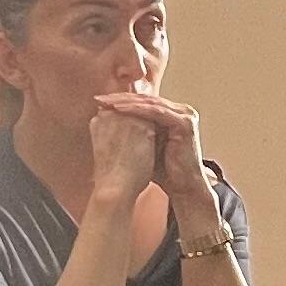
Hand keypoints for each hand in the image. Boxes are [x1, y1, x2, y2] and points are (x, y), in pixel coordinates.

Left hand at [97, 91, 216, 211]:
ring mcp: (185, 115)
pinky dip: (136, 110)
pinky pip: (156, 112)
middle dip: (121, 98)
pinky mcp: (184, 123)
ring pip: (150, 103)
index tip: (100, 102)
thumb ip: (133, 130)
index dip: (121, 100)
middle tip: (99, 98)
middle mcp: (181, 111)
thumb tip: (105, 118)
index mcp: (173, 114)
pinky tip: (119, 110)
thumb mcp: (144, 145)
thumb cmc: (162, 170)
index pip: (144, 102)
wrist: (182, 187)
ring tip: (107, 103)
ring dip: (126, 102)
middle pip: (147, 99)